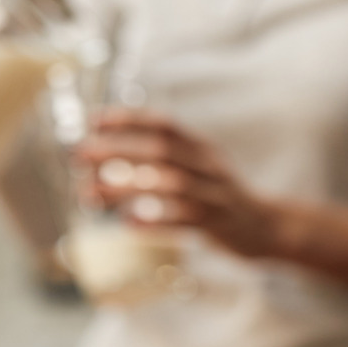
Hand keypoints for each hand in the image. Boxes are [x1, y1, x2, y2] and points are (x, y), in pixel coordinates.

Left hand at [77, 109, 278, 257]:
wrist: (267, 227)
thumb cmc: (221, 198)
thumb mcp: (199, 170)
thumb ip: (165, 160)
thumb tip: (111, 156)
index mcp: (202, 150)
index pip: (165, 126)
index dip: (129, 120)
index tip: (94, 121)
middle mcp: (209, 167)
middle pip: (162, 151)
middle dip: (118, 151)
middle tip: (80, 155)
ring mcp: (215, 195)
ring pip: (170, 185)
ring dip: (127, 188)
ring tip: (91, 195)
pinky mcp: (218, 224)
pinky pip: (183, 222)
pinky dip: (154, 222)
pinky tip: (127, 224)